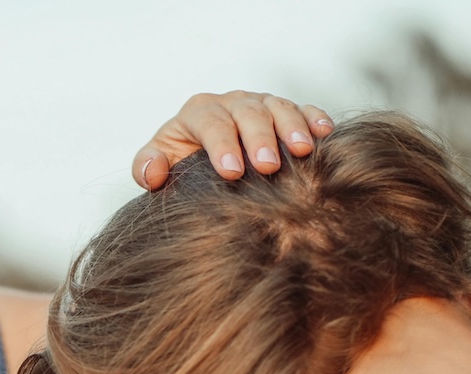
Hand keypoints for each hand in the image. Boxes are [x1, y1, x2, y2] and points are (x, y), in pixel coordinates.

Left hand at [134, 91, 333, 188]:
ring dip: (291, 127)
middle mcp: (231, 103)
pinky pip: (301, 110)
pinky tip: (324, 134)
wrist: (202, 162)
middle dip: (258, 138)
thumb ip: (146, 167)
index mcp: (199, 112)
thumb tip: (153, 171)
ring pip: (278, 107)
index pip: (210, 122)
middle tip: (268, 166)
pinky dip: (313, 118)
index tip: (231, 172)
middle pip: (247, 112)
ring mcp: (260, 105)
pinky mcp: (283, 113)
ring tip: (302, 150)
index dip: (221, 144)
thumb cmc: (181, 164)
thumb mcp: (158, 164)